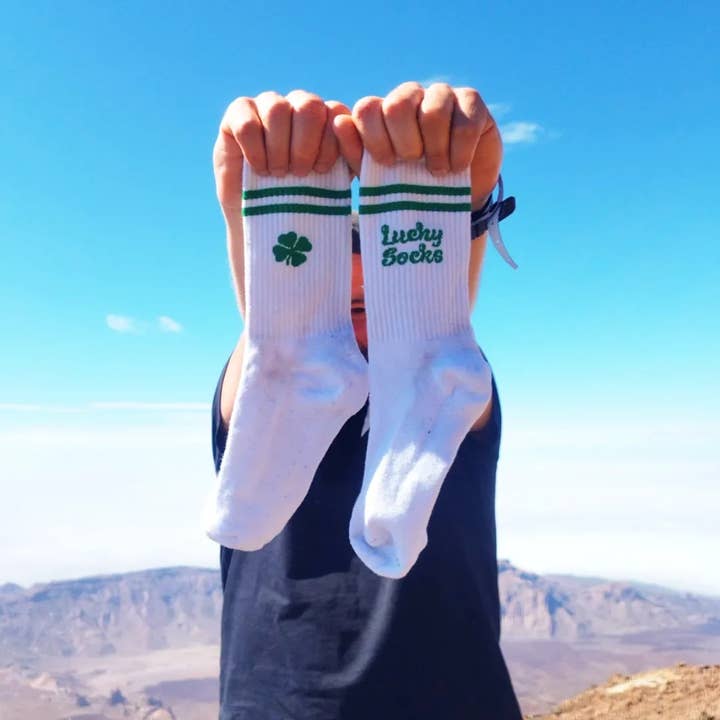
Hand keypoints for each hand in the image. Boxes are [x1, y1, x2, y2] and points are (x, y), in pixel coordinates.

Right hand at [213, 90, 351, 215]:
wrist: (268, 219)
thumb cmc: (306, 200)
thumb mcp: (337, 183)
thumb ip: (352, 158)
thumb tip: (346, 126)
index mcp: (326, 117)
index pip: (335, 112)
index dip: (329, 144)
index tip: (321, 171)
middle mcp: (298, 105)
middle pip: (308, 104)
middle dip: (305, 144)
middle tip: (299, 173)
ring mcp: (267, 105)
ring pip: (277, 109)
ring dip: (279, 148)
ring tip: (278, 173)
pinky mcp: (238, 114)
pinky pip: (247, 122)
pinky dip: (255, 149)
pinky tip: (259, 168)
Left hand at [334, 81, 501, 207]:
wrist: (452, 196)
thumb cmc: (409, 185)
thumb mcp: (378, 176)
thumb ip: (355, 153)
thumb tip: (338, 122)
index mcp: (383, 110)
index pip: (367, 109)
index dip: (374, 138)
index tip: (387, 164)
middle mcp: (410, 96)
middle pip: (397, 105)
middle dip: (404, 143)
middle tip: (413, 164)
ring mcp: (442, 95)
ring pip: (433, 110)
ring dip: (434, 148)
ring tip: (437, 171)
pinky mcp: (472, 102)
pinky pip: (464, 120)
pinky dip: (460, 149)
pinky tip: (458, 166)